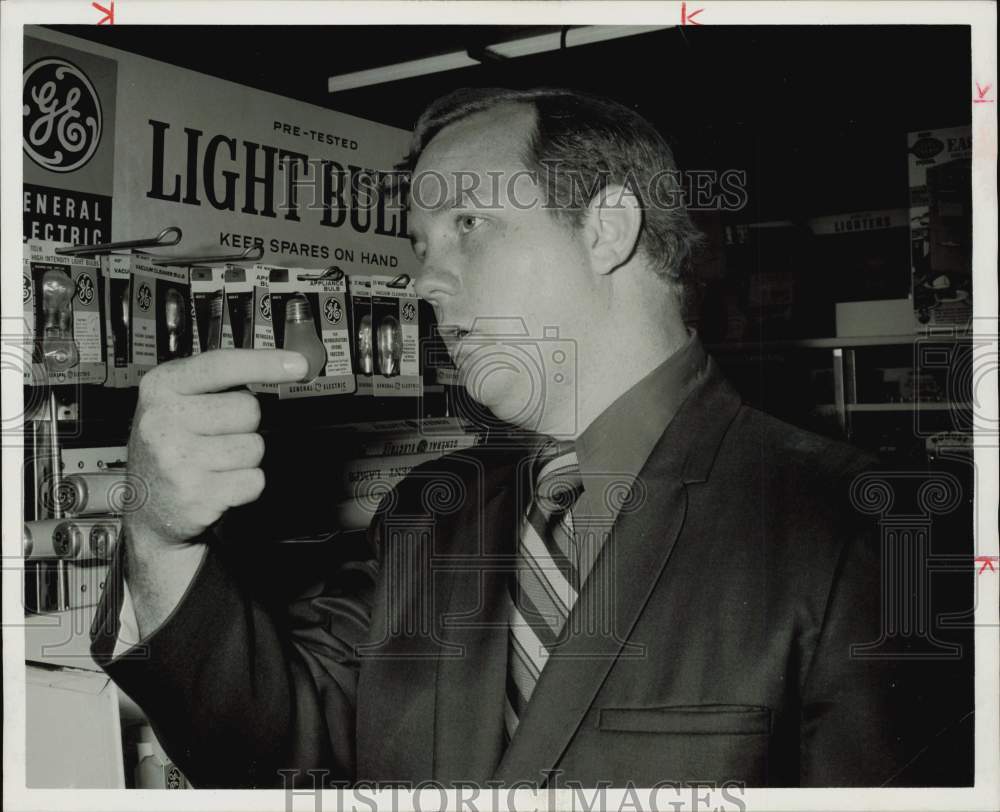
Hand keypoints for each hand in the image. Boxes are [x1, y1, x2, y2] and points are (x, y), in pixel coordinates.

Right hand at [125, 349, 308, 546]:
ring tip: (214, 461)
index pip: (221, 365)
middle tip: (217, 435)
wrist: (142, 505)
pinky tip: (218, 483)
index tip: (297, 364)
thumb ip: (217, 379)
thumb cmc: (169, 444)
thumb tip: (283, 365)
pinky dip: (245, 484)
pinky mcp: (197, 494)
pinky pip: (254, 480)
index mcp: (161, 387)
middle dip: (245, 424)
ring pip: (255, 447)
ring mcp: (178, 459)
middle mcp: (164, 420)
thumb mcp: (174, 399)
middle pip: (248, 409)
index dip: (265, 363)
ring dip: (244, 457)